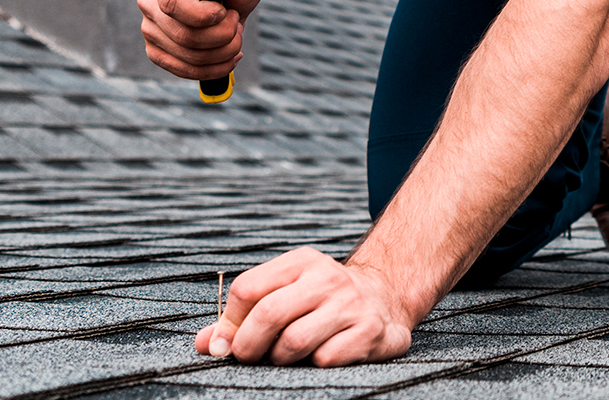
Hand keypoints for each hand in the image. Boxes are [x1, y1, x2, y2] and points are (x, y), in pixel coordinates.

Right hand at [137, 0, 264, 79]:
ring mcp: (150, 30)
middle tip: (237, 22)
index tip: (226, 11)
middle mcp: (149, 3)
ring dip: (223, 52)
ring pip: (188, 57)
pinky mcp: (157, 52)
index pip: (172, 2)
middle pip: (184, 35)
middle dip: (222, 36)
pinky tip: (230, 56)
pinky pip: (184, 71)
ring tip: (236, 36)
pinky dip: (214, 68)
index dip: (204, 15)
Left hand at [195, 247, 411, 366]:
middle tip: (250, 358)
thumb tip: (205, 343)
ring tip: (285, 356)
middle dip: (248, 346)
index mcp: (301, 262)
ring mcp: (349, 304)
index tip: (229, 342)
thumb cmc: (323, 298)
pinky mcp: (369, 330)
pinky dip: (313, 365)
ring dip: (281, 359)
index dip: (230, 322)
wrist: (385, 296)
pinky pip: (325, 359)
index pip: (248, 288)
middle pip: (268, 314)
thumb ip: (244, 316)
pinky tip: (319, 355)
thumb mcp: (287, 291)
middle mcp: (326, 278)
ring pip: (294, 342)